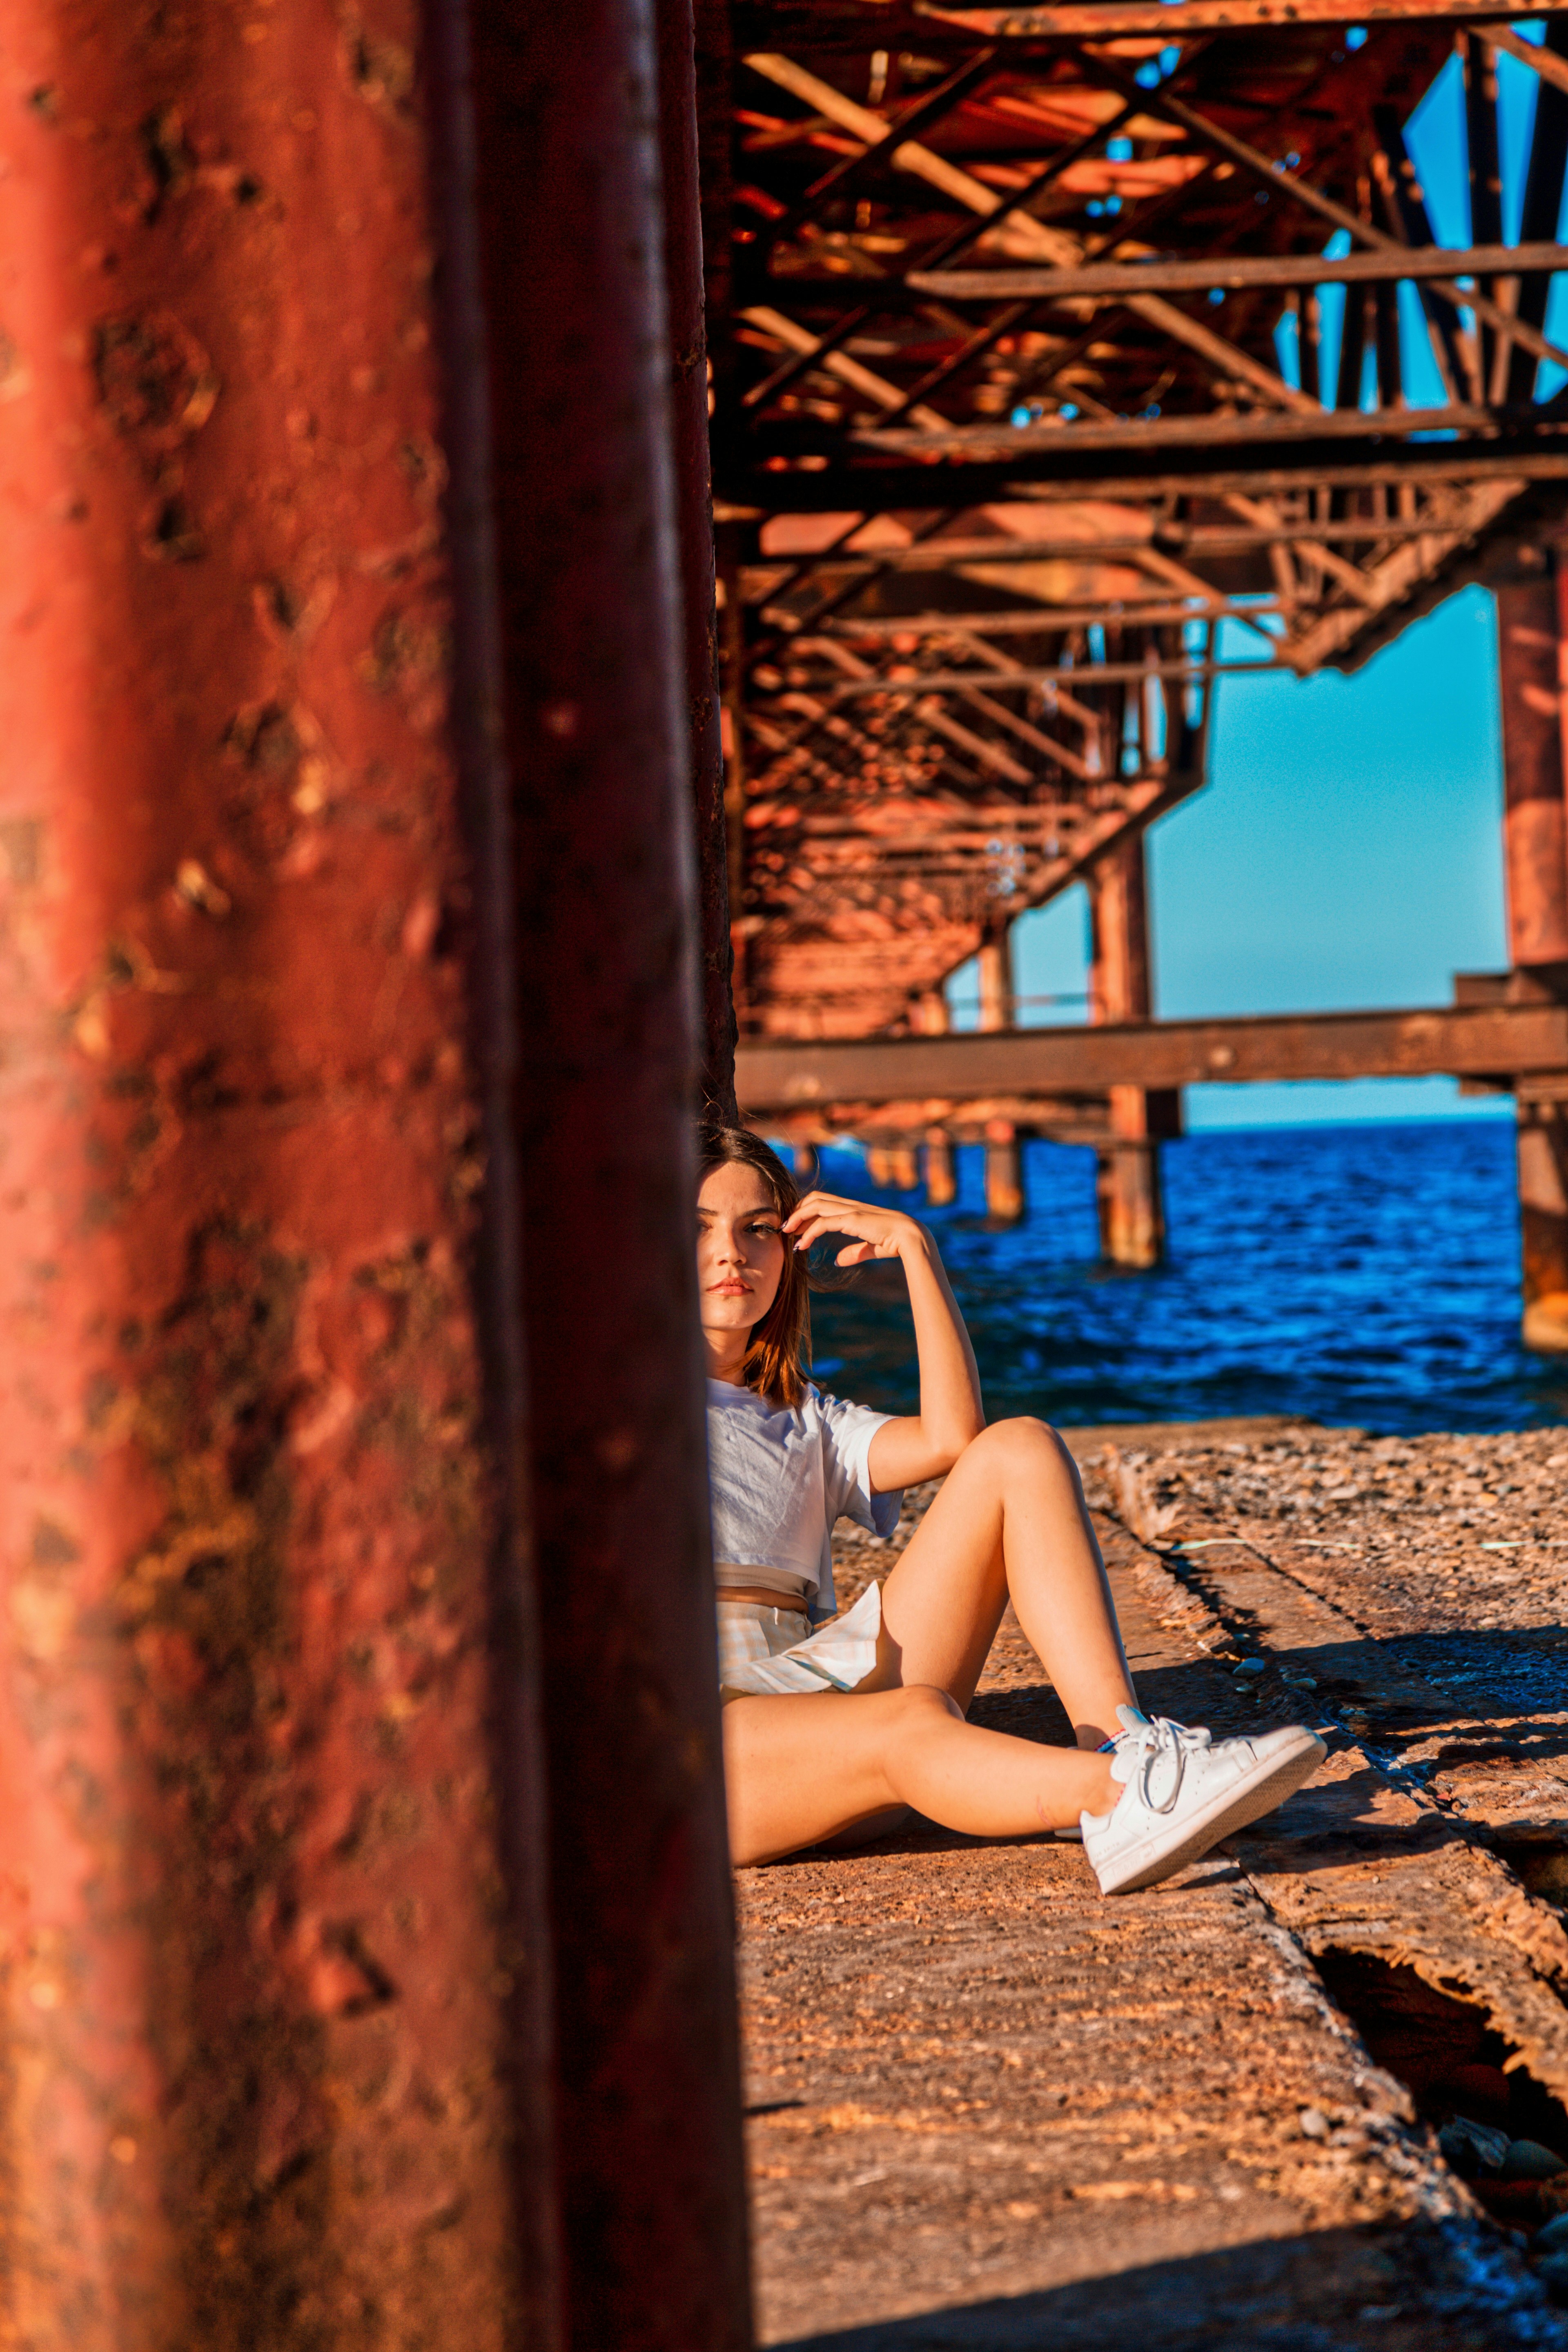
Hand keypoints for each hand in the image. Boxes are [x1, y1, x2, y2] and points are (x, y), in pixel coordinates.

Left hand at [783, 1190, 929, 1267]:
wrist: (911, 1238)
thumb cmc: (895, 1243)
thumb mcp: (870, 1248)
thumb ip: (854, 1252)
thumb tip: (838, 1260)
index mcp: (854, 1209)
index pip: (824, 1202)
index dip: (807, 1211)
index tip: (796, 1227)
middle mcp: (850, 1206)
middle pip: (815, 1198)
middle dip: (797, 1211)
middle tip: (786, 1228)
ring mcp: (851, 1210)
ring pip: (815, 1205)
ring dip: (797, 1218)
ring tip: (787, 1233)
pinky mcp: (852, 1219)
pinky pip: (823, 1223)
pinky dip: (808, 1233)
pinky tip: (801, 1245)